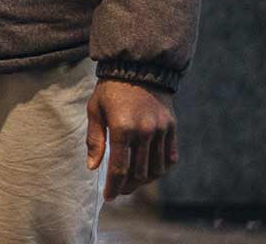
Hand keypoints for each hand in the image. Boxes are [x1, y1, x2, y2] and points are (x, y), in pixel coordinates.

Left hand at [87, 78, 177, 200]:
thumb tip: (93, 167)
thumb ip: (95, 140)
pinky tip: (150, 172)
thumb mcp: (95, 110)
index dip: (114, 186)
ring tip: (132, 183)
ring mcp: (161, 130)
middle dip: (127, 186)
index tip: (108, 197)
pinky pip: (170, 157)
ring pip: (156, 169)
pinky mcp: (172, 128)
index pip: (119, 168)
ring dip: (144, 181)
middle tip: (118, 191)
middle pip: (138, 172)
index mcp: (122, 128)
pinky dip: (161, 169)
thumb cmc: (110, 90)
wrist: (138, 68)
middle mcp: (145, 132)